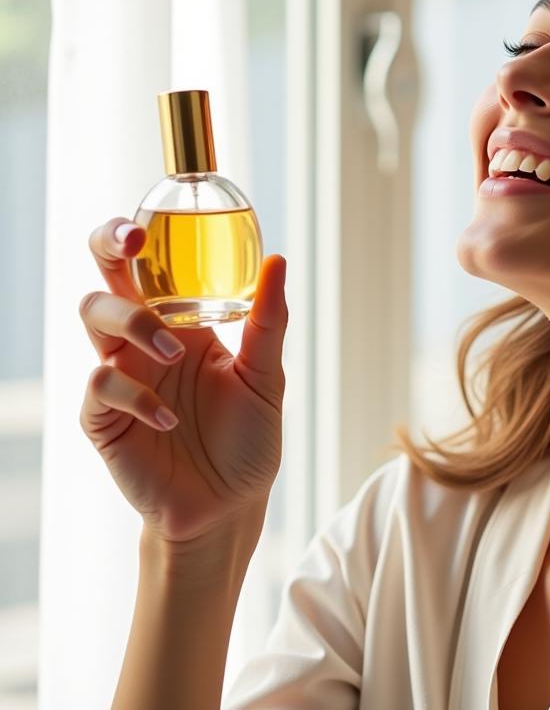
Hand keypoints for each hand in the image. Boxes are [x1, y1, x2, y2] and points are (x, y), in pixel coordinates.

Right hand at [78, 217, 288, 544]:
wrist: (230, 506)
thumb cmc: (248, 439)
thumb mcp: (266, 376)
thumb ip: (267, 321)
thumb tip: (277, 259)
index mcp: (183, 324)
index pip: (150, 268)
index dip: (137, 236)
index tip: (148, 221)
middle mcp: (146, 342)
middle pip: (108, 278)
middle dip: (109, 249)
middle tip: (132, 243)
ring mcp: (122, 377)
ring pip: (94, 318)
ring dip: (133, 324)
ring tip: (176, 355)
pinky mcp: (104, 418)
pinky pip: (101, 385)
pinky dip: (135, 395)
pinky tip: (169, 420)